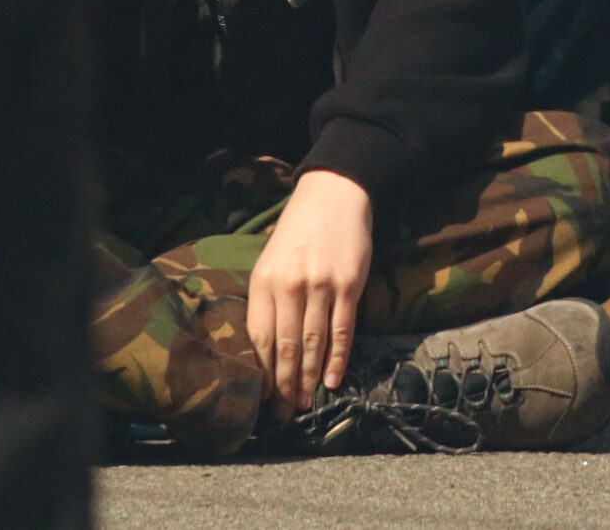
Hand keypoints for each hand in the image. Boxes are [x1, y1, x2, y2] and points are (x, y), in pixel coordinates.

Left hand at [245, 169, 372, 420]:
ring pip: (313, 344)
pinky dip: (337, 359)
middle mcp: (290, 286)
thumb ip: (266, 300)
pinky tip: (332, 381)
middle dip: (284, 386)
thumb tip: (264, 349)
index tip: (263, 399)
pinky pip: (342, 330)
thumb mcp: (270, 260)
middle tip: (285, 414)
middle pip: (286, 347)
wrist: (333, 195)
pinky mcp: (349, 285)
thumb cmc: (297, 232)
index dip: (262, 373)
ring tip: (306, 404)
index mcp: (264, 281)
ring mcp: (321, 285)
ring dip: (309, 379)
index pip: (260, 338)